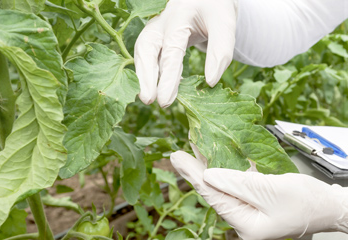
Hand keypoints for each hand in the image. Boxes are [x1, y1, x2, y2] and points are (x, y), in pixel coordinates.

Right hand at [134, 0, 237, 107]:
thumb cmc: (216, 8)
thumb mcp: (225, 24)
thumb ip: (220, 51)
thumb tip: (210, 82)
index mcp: (179, 16)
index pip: (171, 49)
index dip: (167, 77)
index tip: (165, 100)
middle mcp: (162, 21)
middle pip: (146, 49)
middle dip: (146, 76)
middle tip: (149, 100)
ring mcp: (156, 28)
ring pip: (143, 52)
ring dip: (144, 76)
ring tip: (148, 98)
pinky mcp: (157, 36)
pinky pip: (149, 55)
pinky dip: (150, 71)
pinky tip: (156, 87)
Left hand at [170, 149, 347, 239]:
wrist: (330, 206)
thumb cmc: (307, 203)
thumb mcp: (270, 191)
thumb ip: (237, 183)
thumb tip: (208, 174)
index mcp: (246, 224)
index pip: (212, 196)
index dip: (192, 175)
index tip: (177, 158)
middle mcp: (244, 218)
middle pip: (214, 190)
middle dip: (196, 169)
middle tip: (178, 153)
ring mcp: (249, 207)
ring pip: (224, 183)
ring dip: (209, 165)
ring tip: (194, 148)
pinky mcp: (256, 197)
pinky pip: (237, 180)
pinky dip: (227, 166)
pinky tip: (218, 154)